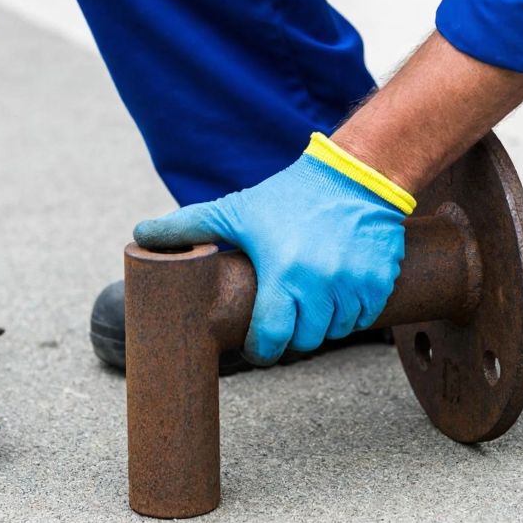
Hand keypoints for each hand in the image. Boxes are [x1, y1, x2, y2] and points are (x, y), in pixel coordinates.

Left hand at [134, 135, 410, 364]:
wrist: (356, 175)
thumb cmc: (292, 195)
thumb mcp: (238, 210)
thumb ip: (189, 227)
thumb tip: (141, 236)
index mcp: (285, 274)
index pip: (271, 339)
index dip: (261, 348)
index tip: (257, 344)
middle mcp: (323, 285)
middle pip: (305, 341)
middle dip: (290, 335)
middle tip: (282, 320)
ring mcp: (356, 285)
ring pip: (336, 331)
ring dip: (321, 324)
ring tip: (308, 301)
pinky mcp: (381, 281)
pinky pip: (364, 315)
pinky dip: (350, 311)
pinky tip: (336, 292)